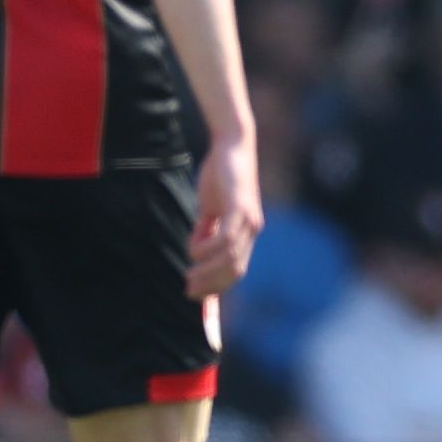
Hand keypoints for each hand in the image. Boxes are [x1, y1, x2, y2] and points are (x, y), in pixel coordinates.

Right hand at [184, 131, 262, 298]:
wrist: (232, 144)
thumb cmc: (221, 174)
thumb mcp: (210, 207)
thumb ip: (205, 229)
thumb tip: (195, 252)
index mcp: (246, 233)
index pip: (235, 270)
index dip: (216, 286)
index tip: (196, 296)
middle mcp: (252, 231)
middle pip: (235, 271)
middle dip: (211, 285)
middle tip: (188, 290)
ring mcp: (248, 221)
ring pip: (230, 259)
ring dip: (207, 271)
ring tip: (189, 275)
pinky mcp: (240, 208)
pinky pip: (225, 239)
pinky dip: (208, 249)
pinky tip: (194, 251)